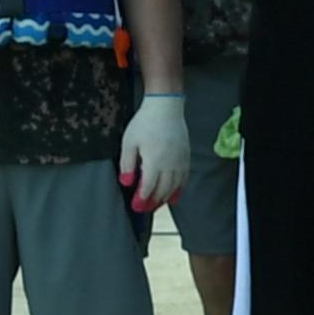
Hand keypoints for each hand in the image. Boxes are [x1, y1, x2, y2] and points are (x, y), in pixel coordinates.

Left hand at [120, 95, 191, 210]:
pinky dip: (178, 190)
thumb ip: (127, 164)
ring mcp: (180, 161)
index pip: (149, 187)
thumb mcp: (129, 142)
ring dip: (165, 198)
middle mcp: (170, 163)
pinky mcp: (186, 157)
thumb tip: (127, 183)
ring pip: (175, 187)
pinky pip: (184, 179)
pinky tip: (172, 196)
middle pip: (163, 190)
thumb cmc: (145, 122)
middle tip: (143, 208)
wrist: (166, 106)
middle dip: (152, 202)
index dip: (142, 199)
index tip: (135, 206)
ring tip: (155, 204)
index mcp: (155, 160)